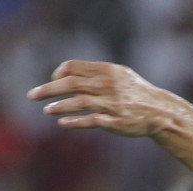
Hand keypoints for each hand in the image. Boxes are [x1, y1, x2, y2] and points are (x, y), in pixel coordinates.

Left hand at [28, 61, 184, 136]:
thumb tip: (68, 74)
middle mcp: (107, 85)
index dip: (58, 74)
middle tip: (32, 95)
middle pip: (71, 83)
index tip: (52, 83)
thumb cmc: (136, 93)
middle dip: (48, 89)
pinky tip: (62, 122)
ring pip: (79, 102)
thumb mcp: (119, 75)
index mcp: (107, 70)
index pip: (73, 67)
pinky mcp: (116, 121)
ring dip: (59, 106)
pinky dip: (75, 121)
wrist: (160, 112)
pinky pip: (91, 120)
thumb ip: (96, 72)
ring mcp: (112, 104)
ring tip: (47, 110)